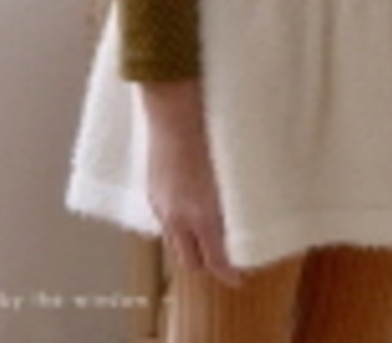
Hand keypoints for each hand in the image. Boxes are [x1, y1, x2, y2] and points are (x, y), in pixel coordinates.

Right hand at [140, 80, 241, 286]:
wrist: (174, 113)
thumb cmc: (210, 138)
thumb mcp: (228, 177)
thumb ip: (230, 206)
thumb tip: (238, 224)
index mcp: (201, 215)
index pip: (215, 261)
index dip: (228, 274)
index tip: (239, 277)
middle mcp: (178, 217)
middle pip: (190, 261)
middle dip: (206, 265)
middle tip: (221, 258)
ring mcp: (161, 206)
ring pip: (174, 243)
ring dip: (189, 245)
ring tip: (204, 236)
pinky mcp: (152, 192)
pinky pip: (164, 222)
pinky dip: (177, 226)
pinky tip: (187, 211)